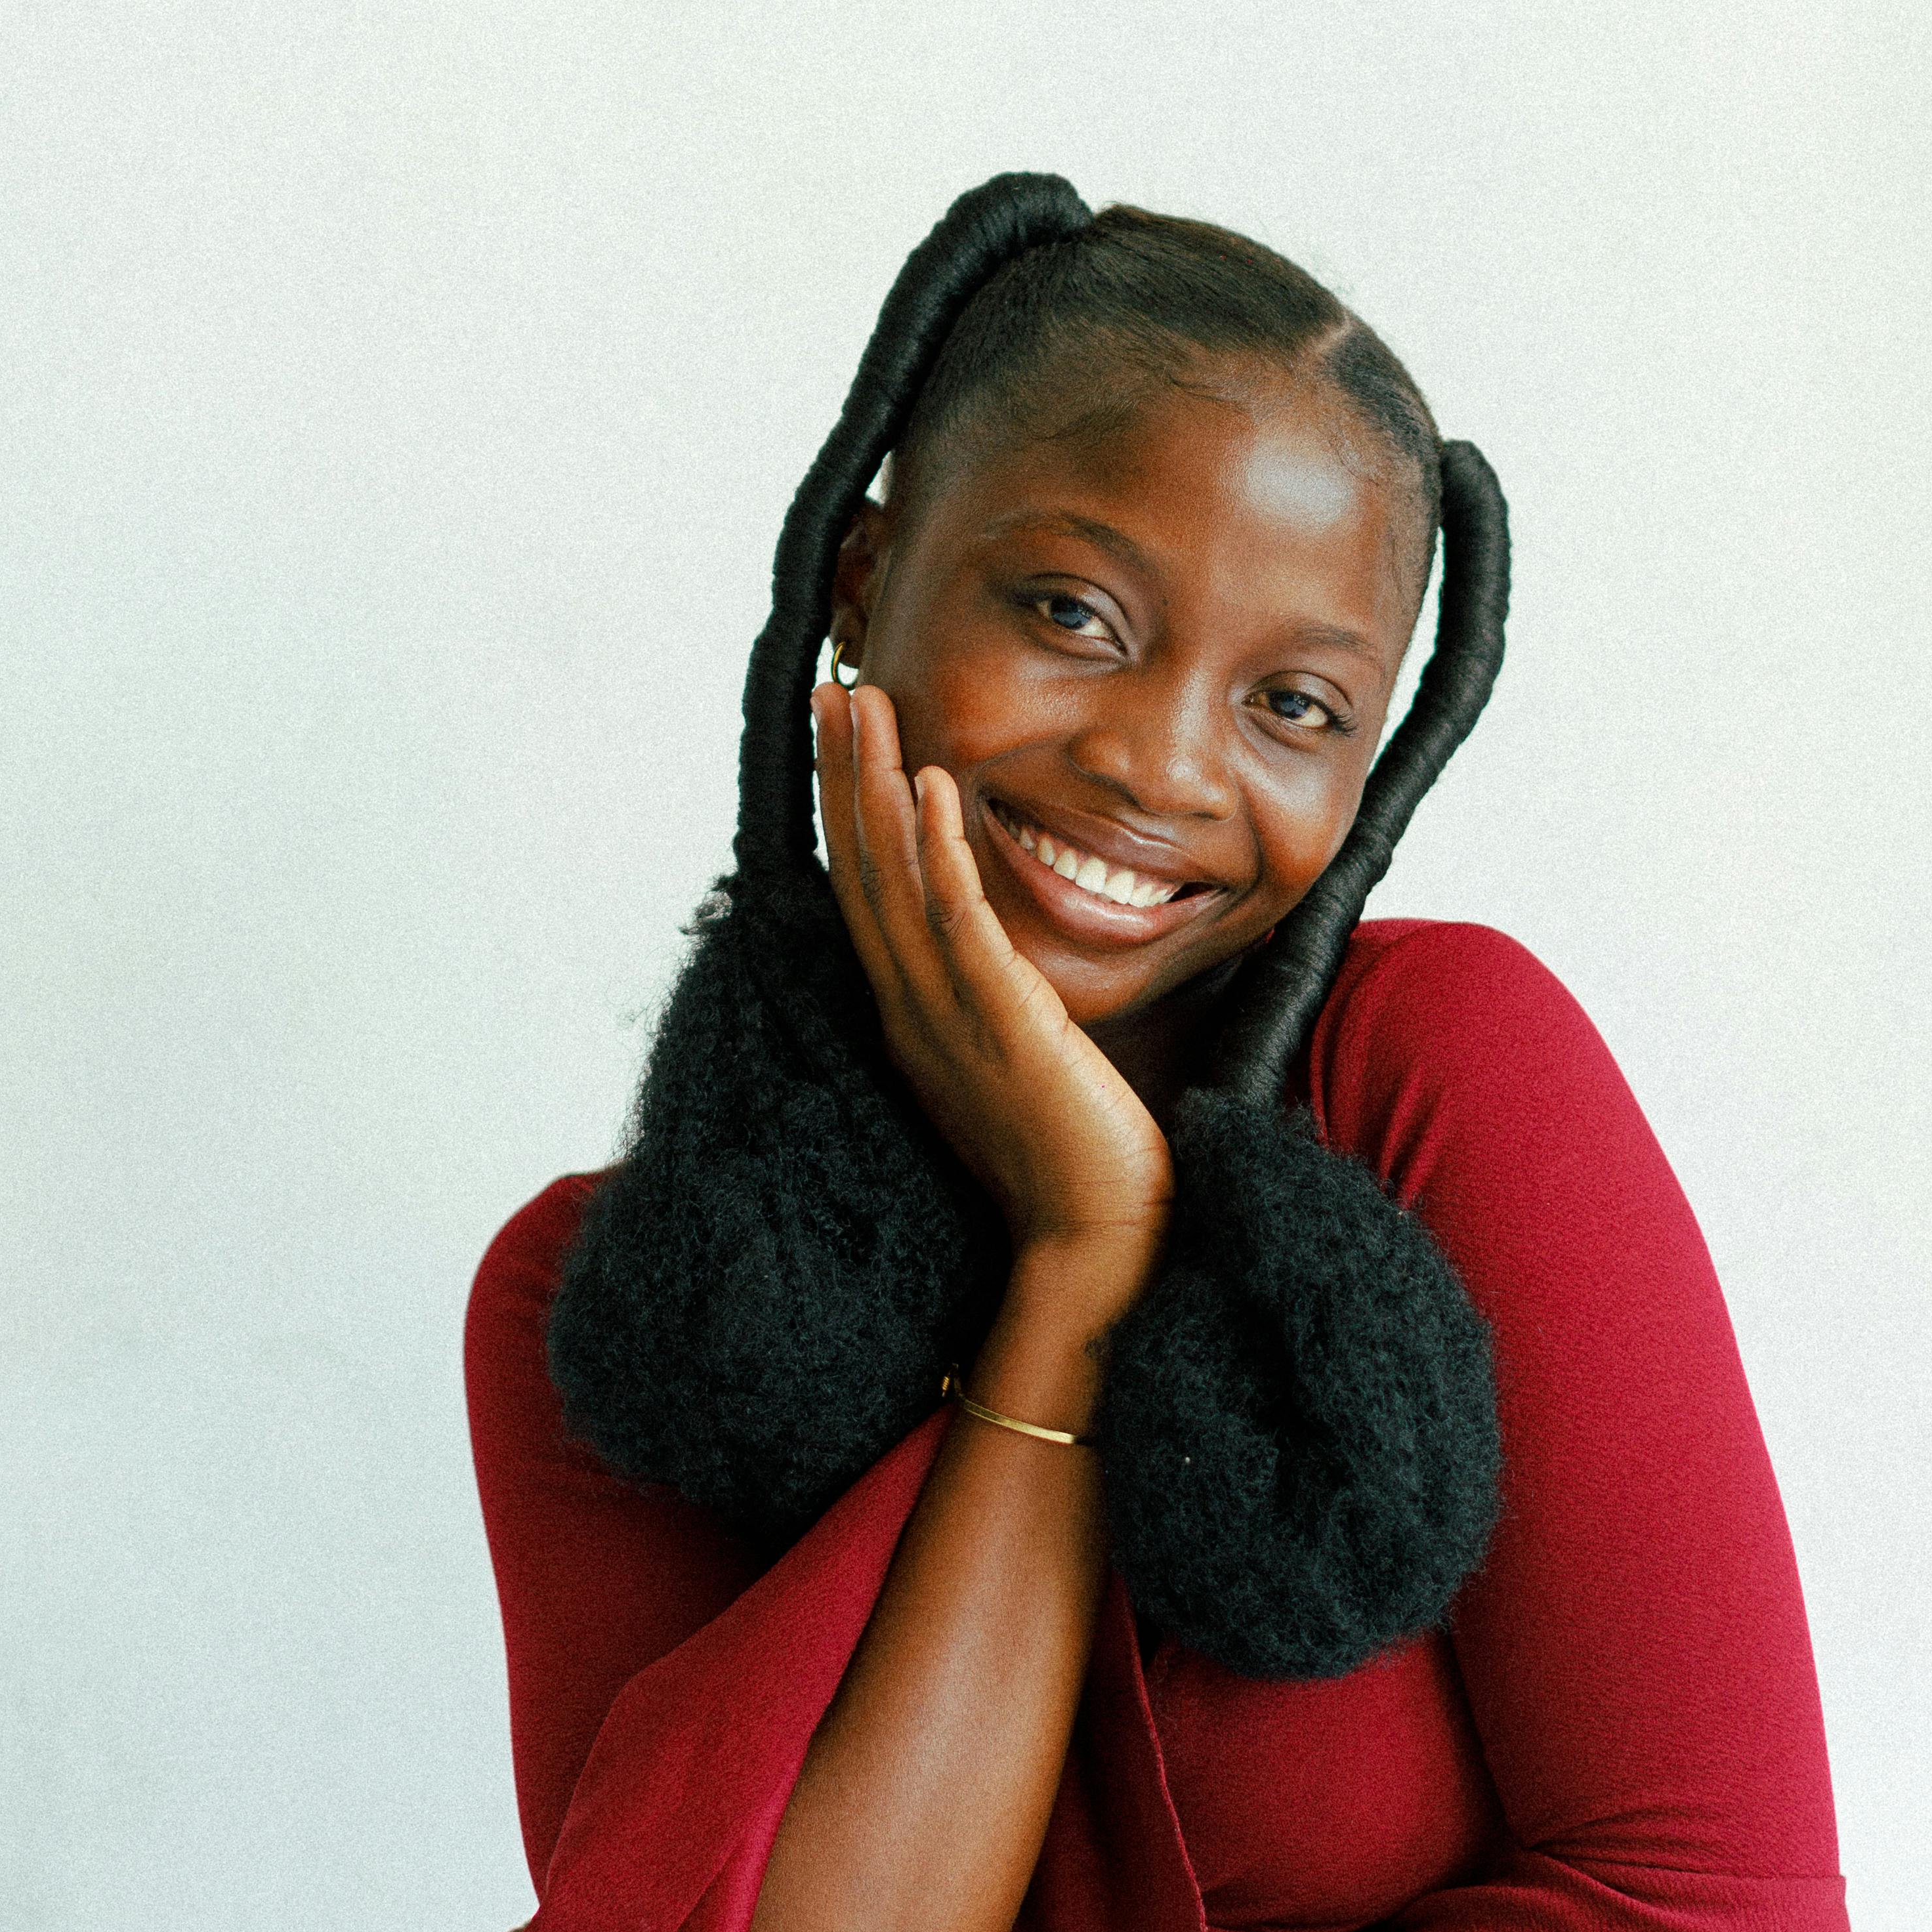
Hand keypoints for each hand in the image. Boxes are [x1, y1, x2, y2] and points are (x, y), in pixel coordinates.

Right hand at [814, 683, 1172, 1294]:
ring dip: (874, 788)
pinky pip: (960, 926)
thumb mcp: (1013, 1065)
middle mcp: (916, 1011)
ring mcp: (951, 1019)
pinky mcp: (1003, 1028)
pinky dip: (939, 854)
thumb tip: (989, 967)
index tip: (844, 739)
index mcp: (916, 1018)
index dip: (849, 814)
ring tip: (866, 704)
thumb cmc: (1068, 1161)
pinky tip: (930, 788)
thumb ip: (990, 1008)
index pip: (868, 897)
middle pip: (862, 872)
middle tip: (833, 688)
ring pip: (894, 884)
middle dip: (845, 776)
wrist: (1097, 1243)